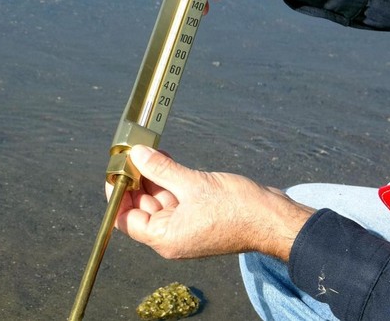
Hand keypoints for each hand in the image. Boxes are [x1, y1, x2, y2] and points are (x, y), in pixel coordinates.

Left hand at [105, 145, 314, 260]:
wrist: (274, 218)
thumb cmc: (237, 209)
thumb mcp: (193, 184)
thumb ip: (161, 170)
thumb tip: (137, 155)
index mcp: (165, 238)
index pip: (126, 219)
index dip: (118, 194)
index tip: (116, 170)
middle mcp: (172, 237)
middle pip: (141, 208)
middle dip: (136, 181)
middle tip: (131, 153)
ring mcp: (185, 227)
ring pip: (158, 200)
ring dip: (153, 177)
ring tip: (148, 151)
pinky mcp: (198, 217)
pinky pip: (175, 198)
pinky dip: (169, 180)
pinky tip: (165, 158)